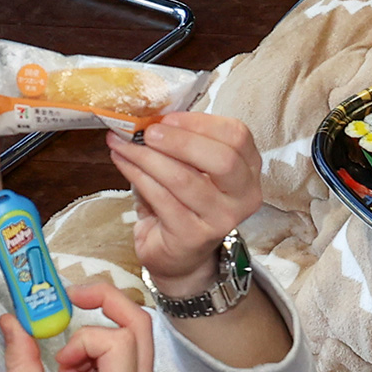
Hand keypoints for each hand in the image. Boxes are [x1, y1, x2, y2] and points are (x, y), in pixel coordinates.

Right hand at [2, 285, 157, 371]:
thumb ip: (21, 362)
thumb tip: (12, 320)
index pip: (119, 339)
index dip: (84, 339)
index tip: (59, 361)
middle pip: (141, 323)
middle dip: (105, 302)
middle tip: (73, 297)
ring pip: (135, 336)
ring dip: (96, 339)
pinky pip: (127, 355)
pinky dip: (98, 356)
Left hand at [108, 111, 263, 300]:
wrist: (179, 255)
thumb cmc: (184, 203)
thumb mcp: (192, 168)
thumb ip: (183, 142)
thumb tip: (149, 116)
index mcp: (249, 170)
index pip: (237, 136)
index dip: (200, 122)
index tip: (167, 118)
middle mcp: (244, 196)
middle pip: (222, 159)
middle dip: (180, 141)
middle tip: (147, 133)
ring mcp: (222, 219)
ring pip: (184, 179)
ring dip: (147, 157)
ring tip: (122, 144)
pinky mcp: (194, 236)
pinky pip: (162, 199)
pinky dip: (137, 176)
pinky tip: (122, 163)